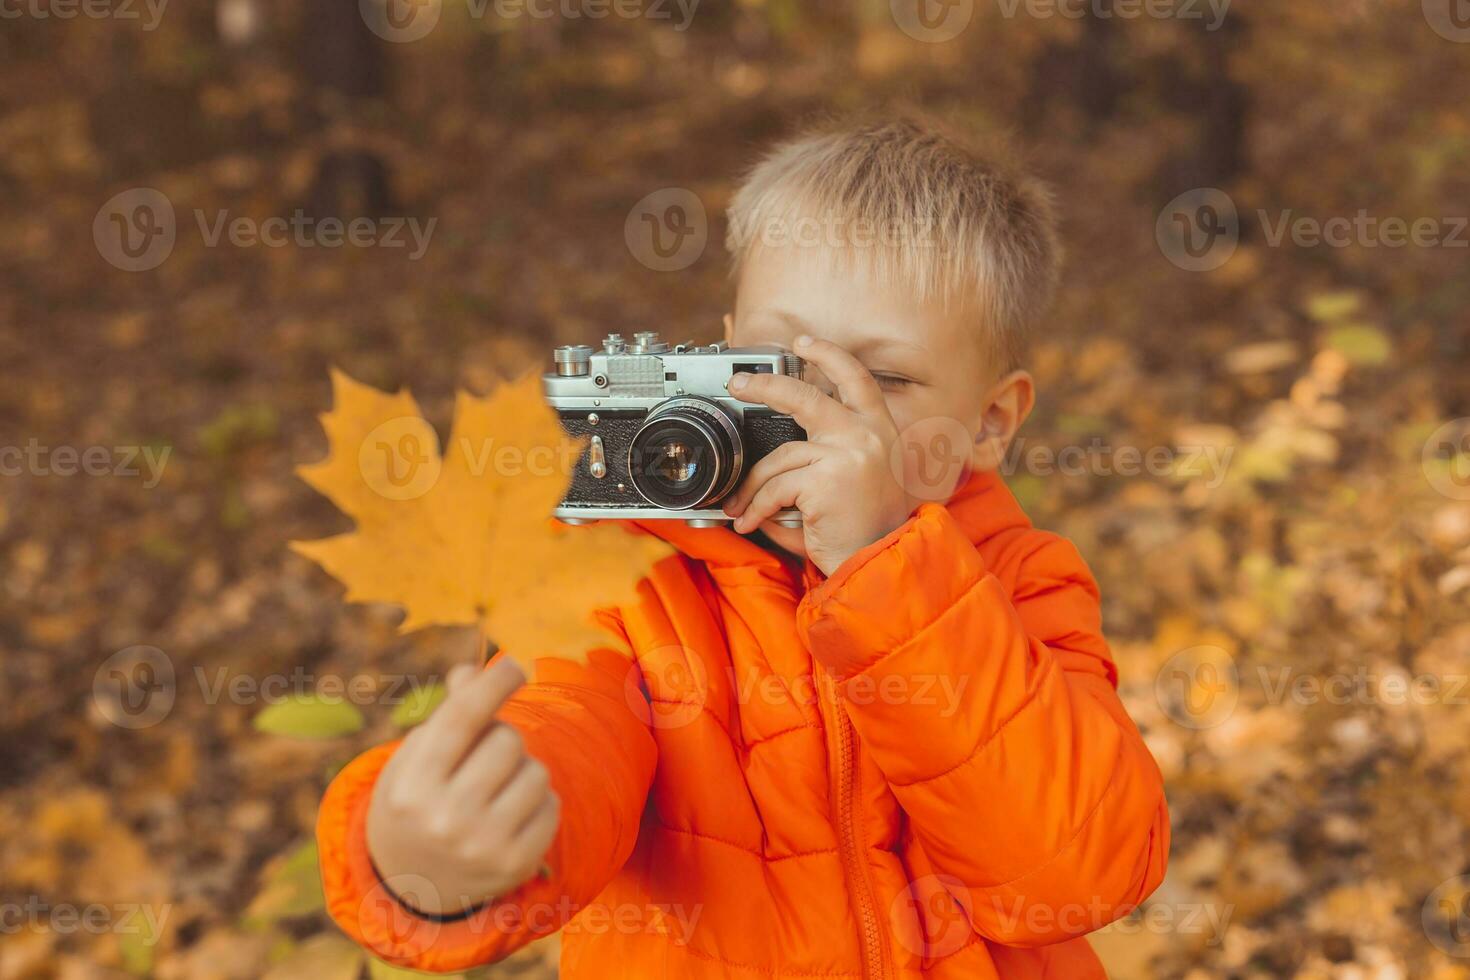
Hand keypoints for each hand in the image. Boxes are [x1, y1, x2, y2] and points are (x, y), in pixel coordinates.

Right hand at [366, 658, 558, 915]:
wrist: (414, 883)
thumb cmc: (418, 800)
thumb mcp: (416, 758)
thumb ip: (448, 714)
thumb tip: (472, 672)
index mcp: (412, 786)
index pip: (461, 718)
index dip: (493, 684)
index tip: (515, 663)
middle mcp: (445, 820)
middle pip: (506, 740)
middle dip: (501, 737)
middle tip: (484, 757)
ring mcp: (482, 847)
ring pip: (536, 771)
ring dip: (522, 770)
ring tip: (497, 788)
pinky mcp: (516, 865)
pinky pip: (551, 804)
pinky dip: (537, 801)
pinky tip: (511, 815)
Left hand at [722, 335, 921, 575]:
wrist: (880, 565)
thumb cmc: (868, 529)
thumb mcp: (859, 480)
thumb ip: (830, 454)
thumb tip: (779, 444)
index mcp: (879, 431)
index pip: (856, 379)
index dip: (829, 356)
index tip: (804, 343)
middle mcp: (867, 436)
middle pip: (806, 396)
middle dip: (765, 385)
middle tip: (739, 384)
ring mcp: (847, 455)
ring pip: (780, 457)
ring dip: (753, 486)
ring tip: (741, 506)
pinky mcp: (825, 480)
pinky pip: (776, 488)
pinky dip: (757, 507)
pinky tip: (752, 522)